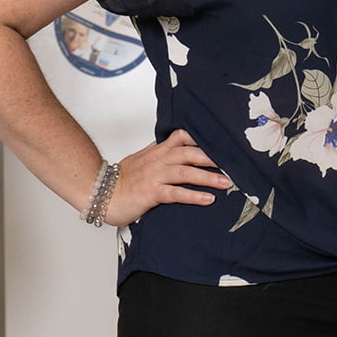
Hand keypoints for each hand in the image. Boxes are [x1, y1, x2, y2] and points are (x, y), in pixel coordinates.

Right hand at [104, 129, 230, 225]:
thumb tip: (180, 144)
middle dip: (214, 158)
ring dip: (209, 177)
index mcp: (158, 151)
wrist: (101, 194)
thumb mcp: (144, 159)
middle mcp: (158, 161)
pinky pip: (176, 193)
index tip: (224, 142)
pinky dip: (193, 195)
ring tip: (228, 183)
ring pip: (186, 172)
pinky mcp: (151, 193)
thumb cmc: (123, 180)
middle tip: (235, 164)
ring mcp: (154, 177)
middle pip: (190, 153)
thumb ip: (162, 152)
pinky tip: (208, 199)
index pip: (183, 137)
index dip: (203, 138)